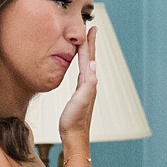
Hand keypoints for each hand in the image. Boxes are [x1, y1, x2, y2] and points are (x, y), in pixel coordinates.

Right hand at [57, 27, 97, 147]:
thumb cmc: (75, 121)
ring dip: (86, 53)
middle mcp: (89, 84)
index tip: (91, 28)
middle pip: (89, 59)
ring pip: (85, 65)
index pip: (87, 57)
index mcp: (88, 82)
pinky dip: (81, 65)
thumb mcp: (81, 100)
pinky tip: (80, 66)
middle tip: (92, 30)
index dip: (88, 42)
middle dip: (90, 44)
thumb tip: (91, 64)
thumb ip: (88, 83)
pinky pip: (81, 74)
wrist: (74, 137)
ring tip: (85, 43)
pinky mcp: (79, 95)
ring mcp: (85, 89)